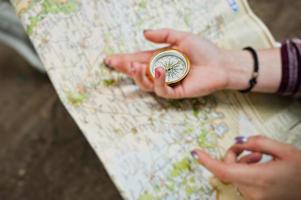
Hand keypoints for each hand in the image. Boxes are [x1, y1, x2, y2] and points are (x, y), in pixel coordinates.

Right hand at [104, 29, 246, 98]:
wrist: (221, 63)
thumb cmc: (203, 50)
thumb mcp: (182, 37)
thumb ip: (163, 35)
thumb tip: (143, 33)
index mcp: (160, 59)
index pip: (138, 59)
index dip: (124, 60)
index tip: (109, 59)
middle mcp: (161, 72)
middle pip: (138, 73)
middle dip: (125, 69)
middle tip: (117, 63)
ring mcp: (168, 83)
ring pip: (147, 84)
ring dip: (139, 76)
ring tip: (136, 67)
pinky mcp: (177, 92)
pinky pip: (163, 90)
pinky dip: (159, 81)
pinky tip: (160, 71)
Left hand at [191, 136, 300, 199]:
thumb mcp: (284, 150)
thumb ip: (258, 142)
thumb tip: (238, 141)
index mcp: (260, 178)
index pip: (224, 171)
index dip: (207, 161)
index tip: (195, 152)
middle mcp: (254, 191)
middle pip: (228, 170)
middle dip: (231, 155)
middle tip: (245, 147)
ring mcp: (255, 198)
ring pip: (234, 175)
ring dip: (240, 162)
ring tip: (257, 155)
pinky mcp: (257, 199)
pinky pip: (241, 182)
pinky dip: (244, 171)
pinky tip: (257, 164)